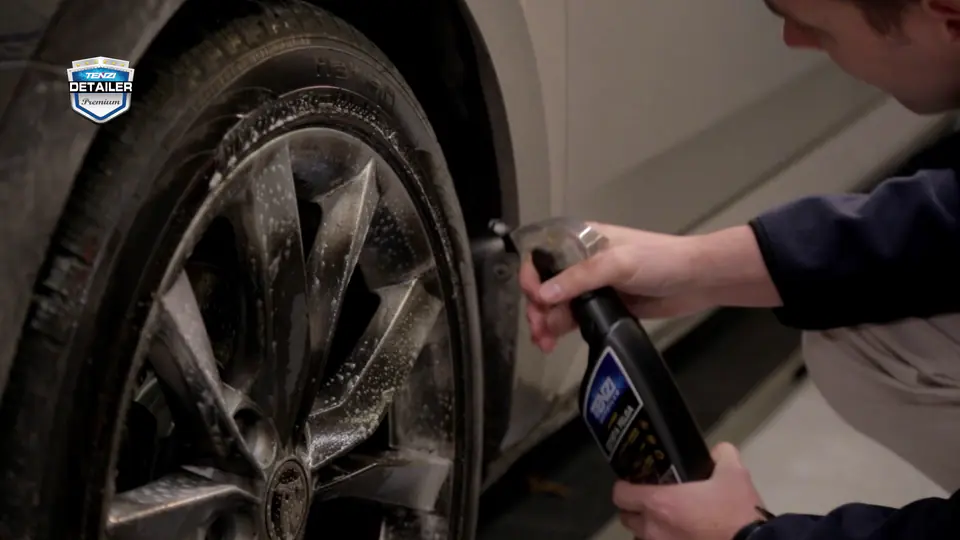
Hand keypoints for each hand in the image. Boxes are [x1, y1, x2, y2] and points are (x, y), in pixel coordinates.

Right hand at [518, 222, 778, 352]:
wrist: (697, 280)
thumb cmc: (659, 260)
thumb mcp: (617, 263)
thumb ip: (579, 279)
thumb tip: (542, 296)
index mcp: (582, 240)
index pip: (543, 254)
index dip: (531, 274)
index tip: (533, 297)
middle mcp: (582, 262)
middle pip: (546, 284)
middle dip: (537, 306)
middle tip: (539, 330)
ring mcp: (592, 286)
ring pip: (556, 304)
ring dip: (545, 322)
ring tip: (544, 343)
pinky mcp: (603, 306)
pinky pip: (573, 318)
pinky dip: (559, 329)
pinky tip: (553, 342)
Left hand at [613, 443, 765, 539]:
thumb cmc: (736, 512)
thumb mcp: (734, 474)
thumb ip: (722, 455)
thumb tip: (718, 451)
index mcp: (659, 503)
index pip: (621, 494)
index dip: (624, 486)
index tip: (634, 482)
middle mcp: (653, 528)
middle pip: (626, 517)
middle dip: (634, 508)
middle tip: (650, 500)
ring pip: (639, 537)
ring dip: (646, 528)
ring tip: (664, 520)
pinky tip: (677, 535)